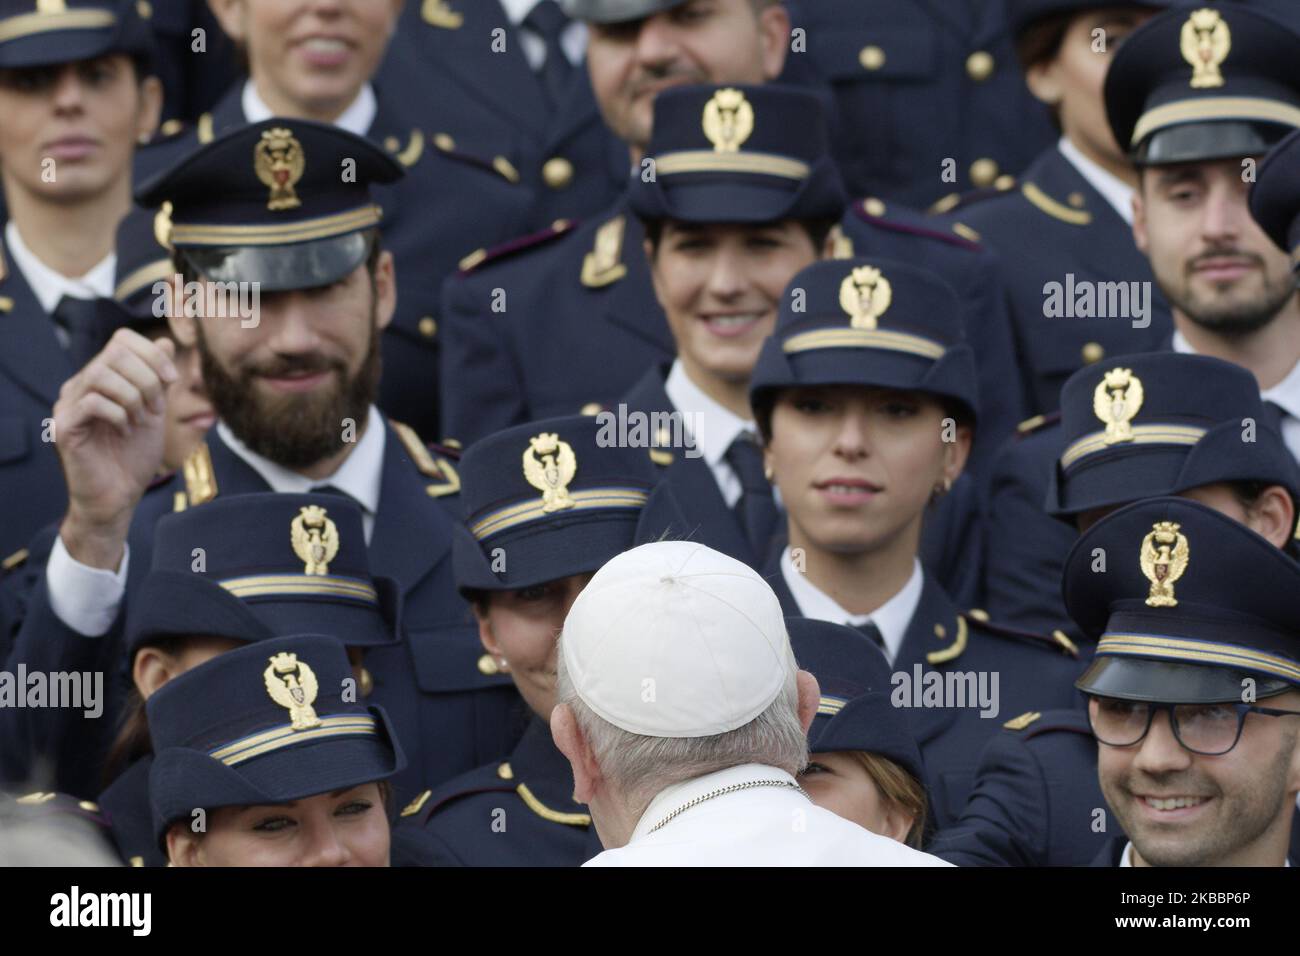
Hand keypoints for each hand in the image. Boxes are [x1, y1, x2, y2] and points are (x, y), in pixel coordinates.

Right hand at [54, 329, 177, 569]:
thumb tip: (164, 340)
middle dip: (148, 378)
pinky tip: (126, 431)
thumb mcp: (154, 410)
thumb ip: (158, 378)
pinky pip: (93, 401)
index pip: (122, 339)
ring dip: (135, 396)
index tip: (172, 379)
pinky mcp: (65, 426)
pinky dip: (119, 414)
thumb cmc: (133, 456)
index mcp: (100, 378)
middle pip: (115, 352)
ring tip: (142, 421)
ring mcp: (68, 404)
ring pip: (102, 373)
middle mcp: (79, 386)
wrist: (119, 496)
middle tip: (157, 408)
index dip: (152, 353)